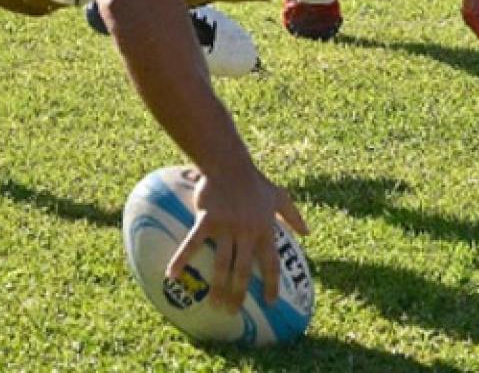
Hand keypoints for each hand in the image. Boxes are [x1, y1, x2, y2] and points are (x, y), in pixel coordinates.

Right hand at [166, 168, 309, 310]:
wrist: (230, 164)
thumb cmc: (254, 181)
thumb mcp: (279, 196)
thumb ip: (292, 216)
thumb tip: (307, 233)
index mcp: (264, 230)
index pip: (271, 263)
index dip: (272, 284)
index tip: (271, 303)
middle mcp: (247, 232)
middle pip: (244, 271)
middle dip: (239, 294)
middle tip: (233, 313)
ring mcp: (227, 227)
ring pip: (223, 264)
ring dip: (218, 287)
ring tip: (214, 306)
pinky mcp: (207, 221)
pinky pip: (192, 244)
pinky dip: (181, 259)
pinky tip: (171, 276)